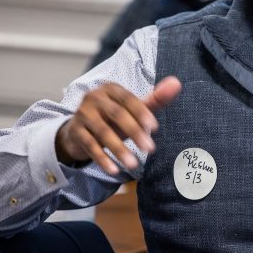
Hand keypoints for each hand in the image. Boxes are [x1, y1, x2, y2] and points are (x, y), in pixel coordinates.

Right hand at [56, 76, 181, 173]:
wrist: (79, 130)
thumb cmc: (113, 118)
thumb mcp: (133, 109)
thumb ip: (155, 98)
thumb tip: (176, 83)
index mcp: (111, 88)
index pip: (128, 99)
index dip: (142, 112)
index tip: (155, 128)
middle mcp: (94, 97)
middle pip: (117, 114)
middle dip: (134, 132)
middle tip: (150, 149)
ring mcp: (82, 113)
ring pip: (103, 132)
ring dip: (119, 149)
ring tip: (133, 164)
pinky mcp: (75, 131)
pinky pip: (90, 145)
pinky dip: (102, 159)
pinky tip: (114, 170)